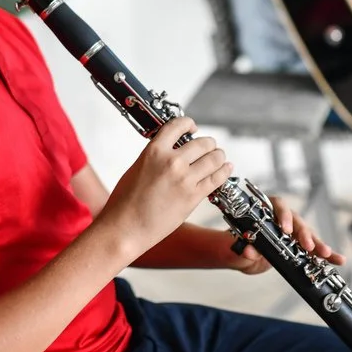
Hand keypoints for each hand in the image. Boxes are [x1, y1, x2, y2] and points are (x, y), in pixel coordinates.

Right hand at [98, 117, 232, 258]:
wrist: (125, 228)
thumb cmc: (125, 202)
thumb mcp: (138, 167)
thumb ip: (157, 157)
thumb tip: (173, 151)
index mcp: (154, 151)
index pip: (178, 125)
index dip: (189, 124)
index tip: (193, 128)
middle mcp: (172, 161)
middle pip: (203, 143)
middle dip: (208, 144)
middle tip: (209, 147)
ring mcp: (184, 179)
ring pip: (214, 158)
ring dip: (219, 156)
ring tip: (219, 157)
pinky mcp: (193, 197)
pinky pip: (217, 179)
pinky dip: (224, 171)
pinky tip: (226, 168)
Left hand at [227, 196, 345, 274]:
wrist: (244, 254)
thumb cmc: (241, 243)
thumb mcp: (239, 247)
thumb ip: (244, 248)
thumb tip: (248, 250)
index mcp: (267, 210)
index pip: (279, 206)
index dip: (283, 216)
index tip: (286, 229)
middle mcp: (284, 218)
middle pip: (297, 221)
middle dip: (304, 234)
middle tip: (308, 246)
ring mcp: (295, 231)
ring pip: (309, 235)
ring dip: (318, 244)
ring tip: (326, 254)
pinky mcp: (301, 245)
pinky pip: (316, 248)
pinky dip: (327, 255)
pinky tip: (338, 260)